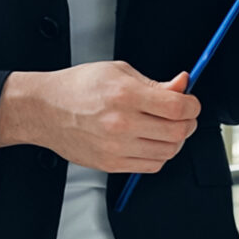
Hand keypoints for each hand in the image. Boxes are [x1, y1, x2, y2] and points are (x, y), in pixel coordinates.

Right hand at [0, 63, 200, 173]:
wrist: (45, 110)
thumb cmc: (77, 87)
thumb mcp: (118, 71)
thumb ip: (155, 83)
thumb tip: (182, 85)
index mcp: (126, 95)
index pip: (178, 107)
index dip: (193, 105)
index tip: (191, 103)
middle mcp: (122, 124)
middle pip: (177, 132)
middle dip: (188, 123)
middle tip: (184, 115)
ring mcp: (116, 147)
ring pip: (168, 152)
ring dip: (176, 140)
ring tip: (167, 128)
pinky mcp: (111, 164)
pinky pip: (151, 166)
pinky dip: (160, 155)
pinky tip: (152, 142)